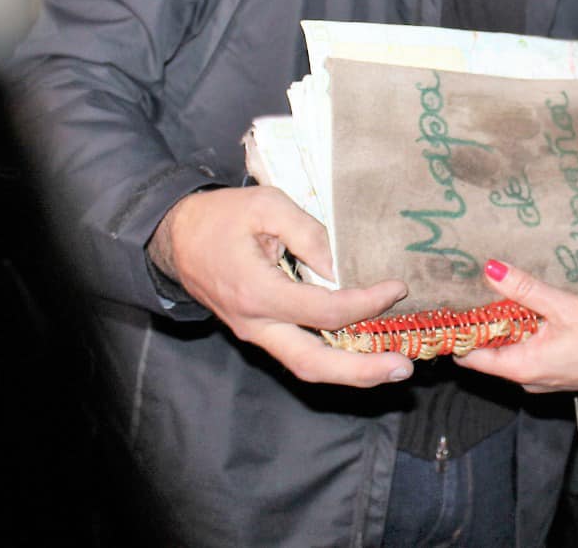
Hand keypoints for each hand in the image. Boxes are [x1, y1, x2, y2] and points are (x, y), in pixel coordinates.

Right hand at [149, 185, 412, 385]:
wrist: (175, 238)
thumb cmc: (221, 217)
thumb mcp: (266, 205)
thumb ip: (307, 231)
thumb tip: (339, 267)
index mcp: (257, 291)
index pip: (323, 311)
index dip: (365, 303)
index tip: (397, 288)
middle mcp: (255, 323)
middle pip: (312, 363)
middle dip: (361, 371)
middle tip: (402, 367)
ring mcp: (255, 333)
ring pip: (305, 366)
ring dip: (351, 373)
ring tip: (392, 367)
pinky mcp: (260, 332)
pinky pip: (298, 352)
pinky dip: (333, 357)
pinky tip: (363, 351)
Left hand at [454, 260, 577, 393]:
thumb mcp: (564, 306)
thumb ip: (525, 288)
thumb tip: (490, 270)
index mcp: (522, 367)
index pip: (471, 357)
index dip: (458, 333)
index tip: (453, 306)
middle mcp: (527, 378)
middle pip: (489, 352)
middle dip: (483, 323)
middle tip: (476, 289)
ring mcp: (542, 377)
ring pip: (510, 350)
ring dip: (507, 326)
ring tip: (503, 294)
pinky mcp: (557, 371)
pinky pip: (529, 352)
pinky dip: (525, 332)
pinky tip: (533, 309)